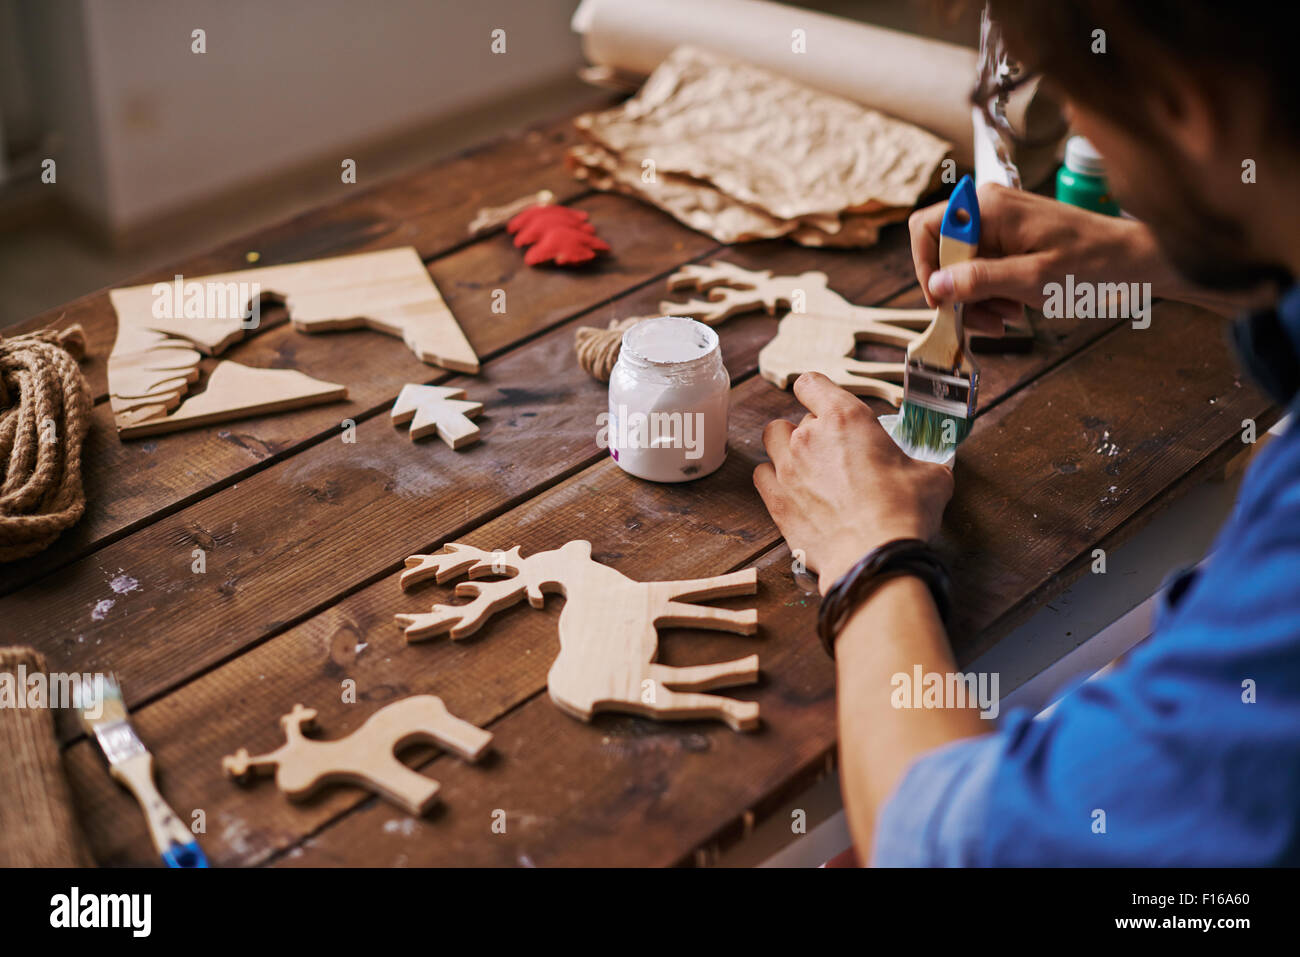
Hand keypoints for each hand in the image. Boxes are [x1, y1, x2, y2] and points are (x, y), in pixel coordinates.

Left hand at [754, 373, 953, 594]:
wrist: (875, 556)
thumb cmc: (904, 512)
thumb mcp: (931, 478)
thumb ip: (925, 464)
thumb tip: (932, 471)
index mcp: (846, 418)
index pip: (812, 383)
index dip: (817, 392)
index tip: (826, 404)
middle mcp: (809, 437)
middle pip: (800, 418)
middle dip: (816, 431)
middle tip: (837, 453)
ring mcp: (787, 468)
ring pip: (772, 438)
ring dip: (786, 446)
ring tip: (807, 465)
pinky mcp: (776, 500)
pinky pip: (761, 475)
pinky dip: (772, 478)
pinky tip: (791, 489)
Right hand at [909, 183, 1163, 330]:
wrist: (1132, 261)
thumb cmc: (1091, 264)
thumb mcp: (1031, 278)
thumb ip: (979, 280)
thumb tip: (935, 286)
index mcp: (989, 207)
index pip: (926, 229)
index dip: (926, 267)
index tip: (942, 301)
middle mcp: (987, 209)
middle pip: (942, 253)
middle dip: (957, 291)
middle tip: (986, 320)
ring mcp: (998, 225)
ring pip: (960, 268)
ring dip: (976, 299)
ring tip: (1008, 316)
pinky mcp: (1009, 240)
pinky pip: (982, 269)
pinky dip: (990, 294)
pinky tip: (1013, 307)